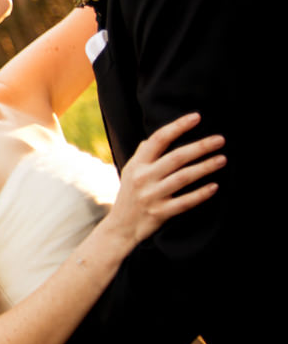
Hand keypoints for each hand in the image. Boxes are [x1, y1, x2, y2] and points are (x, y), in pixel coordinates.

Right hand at [108, 112, 224, 245]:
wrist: (120, 226)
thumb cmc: (129, 195)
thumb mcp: (130, 171)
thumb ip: (142, 155)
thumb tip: (152, 139)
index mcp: (137, 164)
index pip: (158, 139)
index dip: (177, 126)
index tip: (196, 117)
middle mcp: (143, 178)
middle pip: (176, 158)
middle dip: (200, 147)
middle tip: (220, 139)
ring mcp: (152, 196)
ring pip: (183, 178)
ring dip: (205, 167)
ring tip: (222, 159)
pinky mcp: (160, 212)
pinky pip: (185, 202)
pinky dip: (201, 194)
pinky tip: (215, 186)